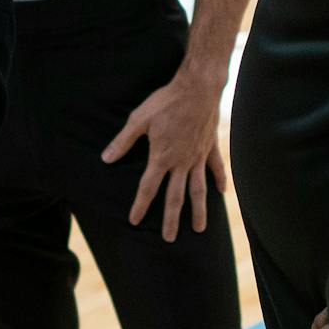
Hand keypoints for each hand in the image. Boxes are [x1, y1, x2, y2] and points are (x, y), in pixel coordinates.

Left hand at [102, 68, 227, 240]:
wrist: (197, 88)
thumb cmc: (166, 101)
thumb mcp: (139, 119)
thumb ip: (123, 141)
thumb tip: (106, 158)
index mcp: (161, 157)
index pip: (148, 188)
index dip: (140, 205)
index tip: (135, 221)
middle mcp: (181, 162)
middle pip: (175, 197)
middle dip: (171, 219)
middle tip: (169, 239)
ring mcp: (198, 157)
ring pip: (198, 190)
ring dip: (198, 210)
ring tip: (199, 229)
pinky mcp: (210, 147)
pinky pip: (215, 168)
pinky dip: (219, 181)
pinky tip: (221, 193)